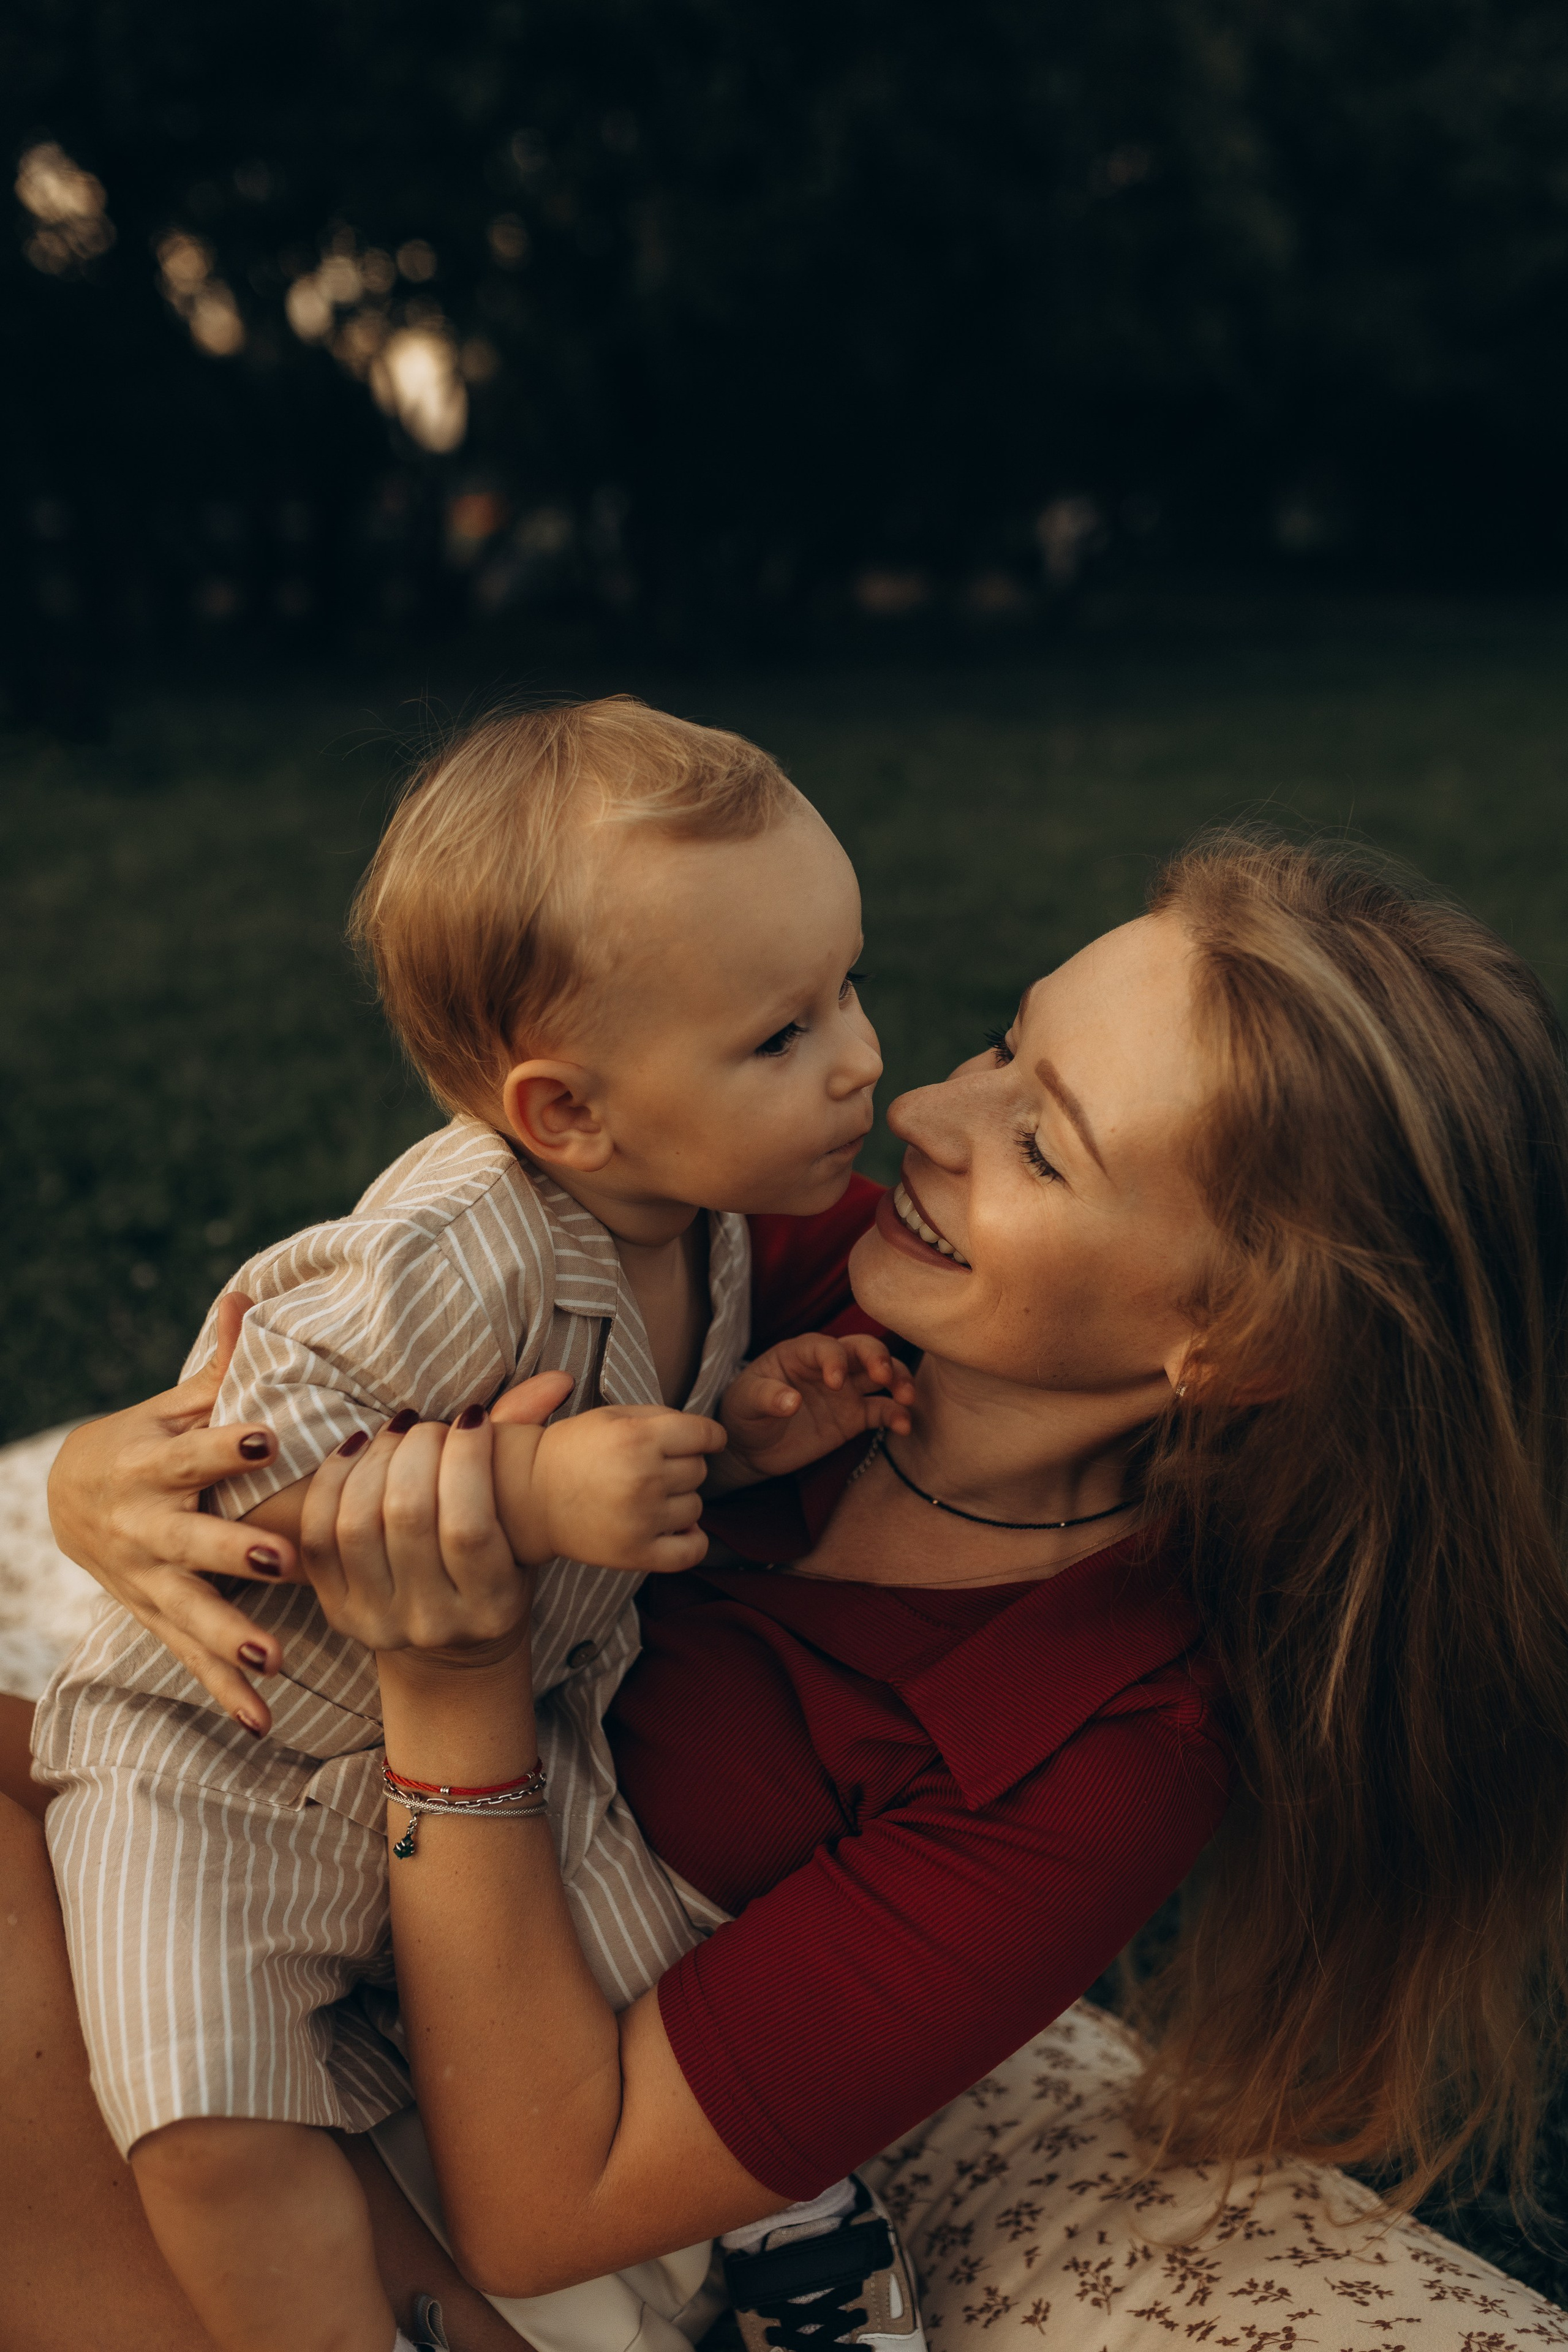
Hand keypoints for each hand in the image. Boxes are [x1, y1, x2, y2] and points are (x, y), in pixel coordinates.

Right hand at [44, 1294, 296, 1730]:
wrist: (69, 1499)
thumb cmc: (144, 1440)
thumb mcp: (168, 1405)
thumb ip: (218, 1366)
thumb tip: (245, 1296)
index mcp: (152, 1466)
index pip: (190, 1453)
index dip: (222, 1443)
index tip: (265, 1435)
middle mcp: (146, 1528)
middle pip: (190, 1543)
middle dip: (232, 1555)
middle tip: (282, 1564)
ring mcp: (148, 1581)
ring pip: (189, 1613)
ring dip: (230, 1639)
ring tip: (275, 1659)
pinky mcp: (157, 1618)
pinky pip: (191, 1660)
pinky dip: (224, 1692)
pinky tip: (263, 1720)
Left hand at [301, 1409, 536, 1659]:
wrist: (451, 1642)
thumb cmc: (496, 1560)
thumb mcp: (521, 1523)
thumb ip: (527, 1449)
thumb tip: (557, 1379)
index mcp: (492, 1606)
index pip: (468, 1527)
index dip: (465, 1458)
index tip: (472, 1417)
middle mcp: (434, 1623)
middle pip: (408, 1519)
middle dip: (417, 1450)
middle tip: (428, 1425)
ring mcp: (379, 1622)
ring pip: (358, 1525)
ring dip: (374, 1460)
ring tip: (396, 1433)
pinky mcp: (338, 1613)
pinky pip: (319, 1537)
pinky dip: (332, 1481)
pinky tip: (358, 1448)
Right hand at [527, 1403, 726, 1573]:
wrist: (531, 1496)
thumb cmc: (574, 1451)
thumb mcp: (613, 1416)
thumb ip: (662, 1417)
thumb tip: (709, 1438)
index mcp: (637, 1437)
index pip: (705, 1434)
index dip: (711, 1436)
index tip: (707, 1440)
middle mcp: (643, 1477)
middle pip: (699, 1470)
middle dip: (682, 1466)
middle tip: (652, 1468)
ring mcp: (641, 1519)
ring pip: (696, 1507)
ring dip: (680, 1501)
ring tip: (649, 1496)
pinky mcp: (636, 1554)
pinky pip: (692, 1551)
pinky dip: (693, 1540)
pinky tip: (678, 1529)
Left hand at [716, 1332, 914, 1487]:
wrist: (749, 1447)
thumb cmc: (743, 1412)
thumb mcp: (745, 1402)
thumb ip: (766, 1397)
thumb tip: (791, 1401)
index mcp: (800, 1353)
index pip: (826, 1346)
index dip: (834, 1360)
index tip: (834, 1384)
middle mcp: (829, 1365)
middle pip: (864, 1349)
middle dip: (879, 1358)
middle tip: (884, 1378)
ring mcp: (846, 1390)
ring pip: (882, 1374)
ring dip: (899, 1380)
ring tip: (906, 1398)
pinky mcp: (854, 1416)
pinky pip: (882, 1411)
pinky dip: (897, 1415)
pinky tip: (904, 1427)